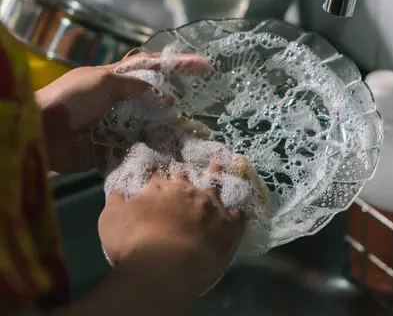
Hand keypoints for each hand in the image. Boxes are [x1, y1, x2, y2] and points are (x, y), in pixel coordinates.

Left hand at [35, 53, 211, 172]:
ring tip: (194, 130)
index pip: (153, 66)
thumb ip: (136, 87)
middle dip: (179, 97)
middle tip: (204, 102)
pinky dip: (155, 147)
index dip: (179, 63)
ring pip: (151, 122)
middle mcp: (120, 99)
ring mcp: (118, 123)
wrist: (42, 132)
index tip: (205, 65)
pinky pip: (139, 145)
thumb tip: (166, 97)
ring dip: (170, 126)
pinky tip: (174, 150)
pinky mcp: (113, 146)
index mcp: (116, 77)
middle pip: (156, 96)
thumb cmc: (70, 99)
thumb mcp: (104, 82)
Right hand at [98, 172, 244, 295]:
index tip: (155, 180)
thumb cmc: (133, 243)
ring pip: (215, 189)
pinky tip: (239, 212)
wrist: (165, 267)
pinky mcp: (228, 229)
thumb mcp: (110, 219)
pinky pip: (236, 218)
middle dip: (184, 177)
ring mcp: (211, 209)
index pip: (158, 179)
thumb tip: (118, 191)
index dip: (156, 181)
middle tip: (185, 172)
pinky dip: (236, 215)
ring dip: (215, 178)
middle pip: (186, 181)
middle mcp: (188, 193)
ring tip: (219, 167)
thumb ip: (115, 203)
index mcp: (161, 189)